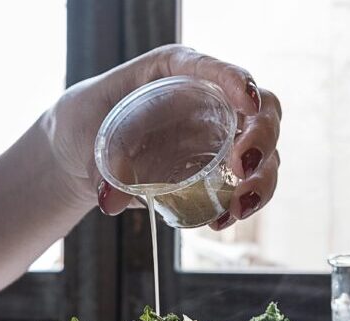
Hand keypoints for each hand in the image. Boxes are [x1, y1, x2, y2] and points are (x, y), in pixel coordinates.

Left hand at [45, 44, 281, 229]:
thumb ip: (100, 164)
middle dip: (262, 138)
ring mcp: (221, 136)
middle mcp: (210, 101)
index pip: (215, 69)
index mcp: (177, 72)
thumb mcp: (85, 132)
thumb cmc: (87, 122)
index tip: (247, 102)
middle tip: (242, 167)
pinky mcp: (221, 170)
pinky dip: (244, 203)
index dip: (237, 81)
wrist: (84, 151)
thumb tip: (110, 201)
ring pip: (265, 152)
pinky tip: (221, 221)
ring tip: (238, 207)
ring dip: (261, 180)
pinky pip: (248, 185)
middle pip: (261, 110)